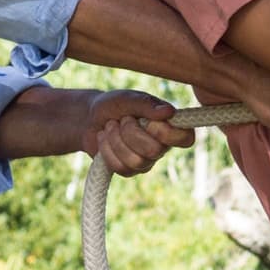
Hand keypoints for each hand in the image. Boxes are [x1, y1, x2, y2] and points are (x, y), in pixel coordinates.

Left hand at [0, 86, 193, 174]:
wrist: (82, 117)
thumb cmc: (107, 105)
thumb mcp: (125, 99)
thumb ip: (147, 104)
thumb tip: (169, 112)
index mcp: (167, 125)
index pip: (186, 137)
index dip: (171, 133)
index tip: (153, 121)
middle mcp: (160, 145)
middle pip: (156, 150)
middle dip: (130, 132)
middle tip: (117, 121)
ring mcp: (144, 160)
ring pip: (138, 161)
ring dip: (116, 143)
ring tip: (107, 131)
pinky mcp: (125, 170)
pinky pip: (123, 169)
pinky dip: (109, 154)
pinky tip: (102, 144)